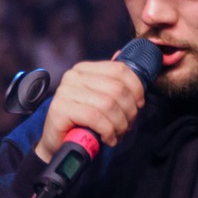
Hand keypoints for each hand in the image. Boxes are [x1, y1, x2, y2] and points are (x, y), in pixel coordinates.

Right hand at [33, 58, 147, 161]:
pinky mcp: (60, 109)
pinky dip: (108, 131)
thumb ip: (112, 82)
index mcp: (85, 69)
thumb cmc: (84, 122)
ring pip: (108, 105)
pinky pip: (95, 118)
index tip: (139, 104)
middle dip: (129, 111)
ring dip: (119, 124)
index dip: (136, 88)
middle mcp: (73, 76)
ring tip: (118, 134)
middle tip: (127, 125)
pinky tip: (108, 138)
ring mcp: (65, 91)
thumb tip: (121, 55)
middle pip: (117, 89)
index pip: (120, 70)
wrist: (59, 143)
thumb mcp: (101, 100)